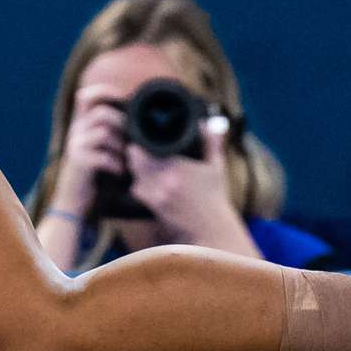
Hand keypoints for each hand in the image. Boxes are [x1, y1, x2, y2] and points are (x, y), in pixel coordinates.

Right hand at [45, 85, 127, 217]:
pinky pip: (103, 156)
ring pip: (103, 133)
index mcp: (81, 124)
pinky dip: (116, 164)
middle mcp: (75, 131)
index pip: (86, 96)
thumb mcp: (103, 150)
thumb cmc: (96, 175)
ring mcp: (75, 146)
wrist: (76, 202)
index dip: (104, 91)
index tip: (124, 98)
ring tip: (128, 160)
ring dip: (121, 146)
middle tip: (133, 141)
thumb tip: (140, 121)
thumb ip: (114, 133)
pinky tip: (121, 172)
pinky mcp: (78, 162)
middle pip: (101, 113)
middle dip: (123, 124)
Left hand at [126, 120, 247, 249]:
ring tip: (147, 165)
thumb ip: (211, 142)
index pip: (141, 150)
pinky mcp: (153, 208)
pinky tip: (150, 181)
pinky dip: (140, 185)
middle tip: (142, 149)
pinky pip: (138, 191)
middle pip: (133, 162)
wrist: (212, 228)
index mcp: (175, 168)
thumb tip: (207, 122)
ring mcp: (156, 196)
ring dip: (137, 170)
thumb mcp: (216, 167)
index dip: (139, 142)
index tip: (144, 138)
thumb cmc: (215, 197)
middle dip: (136, 154)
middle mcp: (162, 182)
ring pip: (133, 177)